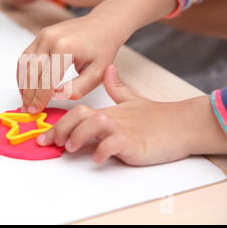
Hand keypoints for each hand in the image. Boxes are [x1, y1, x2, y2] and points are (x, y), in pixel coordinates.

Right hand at [17, 7, 129, 113]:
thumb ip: (78, 88)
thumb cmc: (102, 48)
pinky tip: (26, 85)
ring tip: (26, 100)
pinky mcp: (40, 35)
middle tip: (28, 110)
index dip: (39, 98)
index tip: (35, 111)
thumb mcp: (98, 73)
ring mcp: (43, 35)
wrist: (102, 24)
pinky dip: (23, 72)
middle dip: (28, 94)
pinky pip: (25, 56)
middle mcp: (50, 39)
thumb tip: (56, 96)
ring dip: (23, 84)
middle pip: (32, 73)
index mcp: (65, 48)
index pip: (47, 80)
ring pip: (25, 65)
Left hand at [37, 65, 226, 165]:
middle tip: (51, 143)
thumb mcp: (132, 101)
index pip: (76, 113)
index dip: (58, 125)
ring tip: (71, 148)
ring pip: (94, 125)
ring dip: (79, 136)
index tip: (44, 138)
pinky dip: (104, 150)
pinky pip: (115, 144)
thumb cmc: (157, 117)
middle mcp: (111, 118)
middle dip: (61, 129)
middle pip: (80, 116)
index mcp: (107, 111)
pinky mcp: (134, 142)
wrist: (183, 123)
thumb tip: (109, 69)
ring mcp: (122, 129)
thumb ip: (117, 87)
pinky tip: (98, 158)